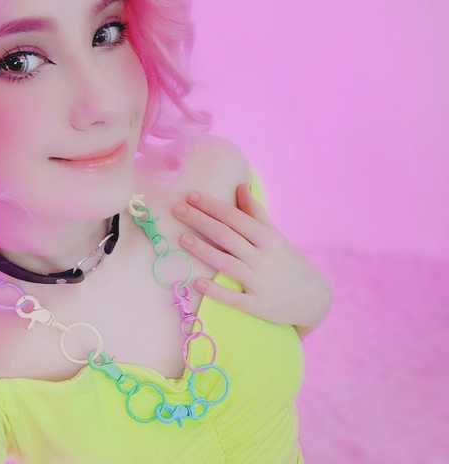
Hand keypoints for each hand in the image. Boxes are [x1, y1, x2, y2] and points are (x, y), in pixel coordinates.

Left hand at [171, 183, 331, 327]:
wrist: (313, 298)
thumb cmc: (287, 262)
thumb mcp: (275, 235)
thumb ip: (256, 212)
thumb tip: (241, 186)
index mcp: (267, 238)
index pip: (235, 217)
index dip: (212, 206)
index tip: (191, 195)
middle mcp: (263, 257)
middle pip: (227, 236)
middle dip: (200, 221)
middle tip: (176, 209)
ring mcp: (259, 282)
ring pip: (227, 264)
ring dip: (203, 250)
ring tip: (182, 239)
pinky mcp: (257, 305)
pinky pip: (234, 298)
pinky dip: (216, 291)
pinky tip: (197, 282)